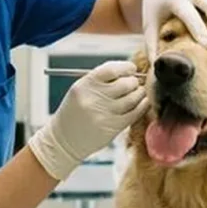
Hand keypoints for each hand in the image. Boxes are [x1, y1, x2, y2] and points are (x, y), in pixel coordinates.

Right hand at [28, 61, 149, 180]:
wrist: (64, 139)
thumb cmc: (74, 113)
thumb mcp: (81, 90)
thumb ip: (101, 81)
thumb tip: (129, 73)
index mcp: (85, 85)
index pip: (112, 69)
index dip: (126, 68)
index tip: (131, 69)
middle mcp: (94, 98)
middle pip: (126, 83)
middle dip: (134, 82)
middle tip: (135, 83)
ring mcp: (104, 113)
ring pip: (133, 98)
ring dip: (140, 94)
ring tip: (139, 93)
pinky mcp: (112, 127)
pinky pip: (134, 113)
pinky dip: (142, 106)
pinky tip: (143, 104)